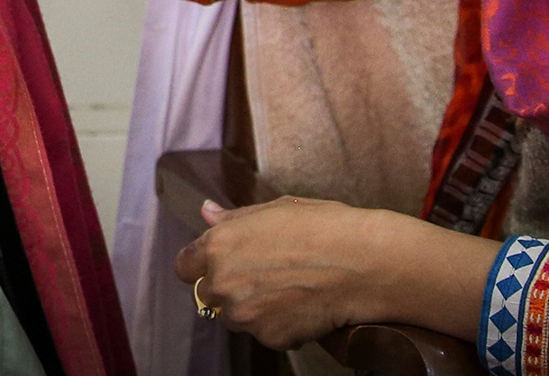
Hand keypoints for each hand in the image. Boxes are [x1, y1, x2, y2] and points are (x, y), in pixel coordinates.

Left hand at [175, 197, 494, 349]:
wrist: (363, 262)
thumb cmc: (322, 226)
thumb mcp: (274, 210)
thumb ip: (233, 218)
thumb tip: (205, 212)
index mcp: (219, 246)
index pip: (185, 267)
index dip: (203, 263)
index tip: (224, 262)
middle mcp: (223, 283)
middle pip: (209, 294)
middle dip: (230, 286)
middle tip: (266, 273)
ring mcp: (245, 315)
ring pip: (235, 317)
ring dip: (251, 307)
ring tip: (288, 287)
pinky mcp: (270, 338)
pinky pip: (264, 333)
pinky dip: (278, 324)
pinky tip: (302, 304)